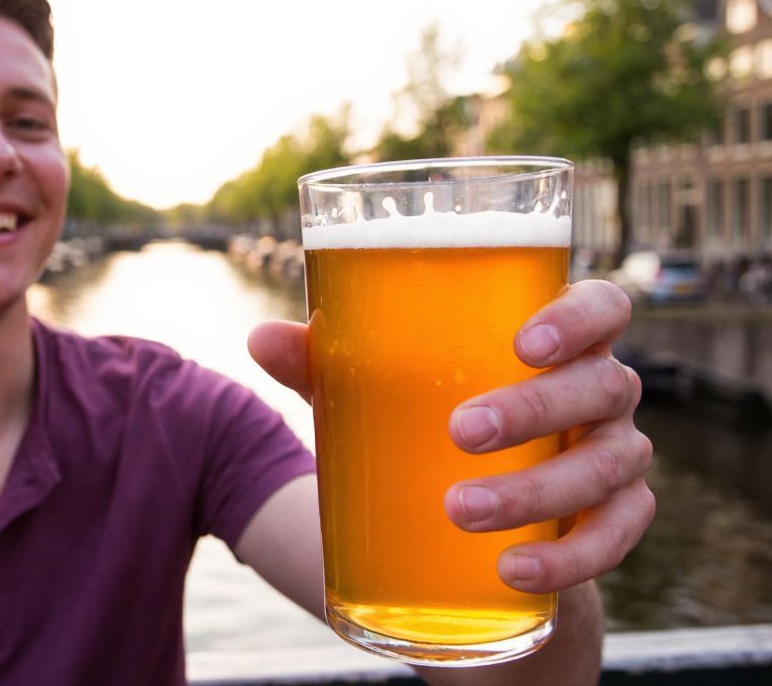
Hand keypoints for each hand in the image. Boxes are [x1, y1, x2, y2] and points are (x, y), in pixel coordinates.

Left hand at [246, 280, 654, 594]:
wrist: (466, 530)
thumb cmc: (427, 427)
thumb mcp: (377, 396)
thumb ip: (326, 364)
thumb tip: (260, 338)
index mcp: (556, 343)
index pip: (603, 307)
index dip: (579, 318)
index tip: (523, 342)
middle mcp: (601, 392)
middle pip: (602, 386)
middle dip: (533, 409)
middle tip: (459, 431)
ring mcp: (616, 457)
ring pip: (608, 465)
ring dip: (538, 489)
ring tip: (461, 510)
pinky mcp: (613, 522)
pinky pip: (614, 538)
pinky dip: (569, 558)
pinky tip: (512, 570)